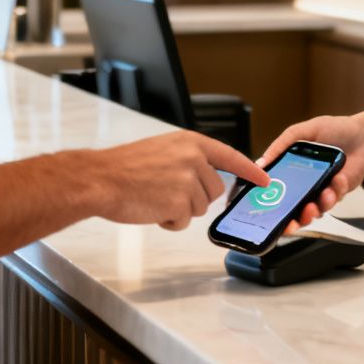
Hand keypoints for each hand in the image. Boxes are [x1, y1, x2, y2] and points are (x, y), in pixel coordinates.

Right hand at [86, 131, 269, 230]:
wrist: (100, 179)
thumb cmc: (122, 168)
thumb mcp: (161, 150)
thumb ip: (187, 159)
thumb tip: (206, 177)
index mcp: (189, 142)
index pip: (230, 156)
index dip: (249, 170)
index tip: (264, 180)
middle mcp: (193, 158)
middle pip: (215, 189)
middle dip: (195, 197)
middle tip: (167, 192)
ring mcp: (188, 180)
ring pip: (200, 207)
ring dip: (180, 209)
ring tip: (154, 197)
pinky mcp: (181, 202)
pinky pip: (185, 220)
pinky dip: (169, 221)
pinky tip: (151, 208)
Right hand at [260, 111, 363, 234]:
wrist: (362, 135)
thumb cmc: (332, 129)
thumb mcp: (301, 132)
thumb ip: (280, 146)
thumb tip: (260, 163)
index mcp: (289, 171)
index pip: (276, 192)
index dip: (270, 206)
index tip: (267, 215)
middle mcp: (303, 185)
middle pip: (294, 210)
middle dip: (293, 221)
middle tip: (291, 223)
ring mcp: (321, 191)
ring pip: (315, 210)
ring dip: (315, 209)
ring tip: (316, 202)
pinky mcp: (338, 193)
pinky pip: (334, 200)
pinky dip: (335, 192)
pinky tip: (338, 178)